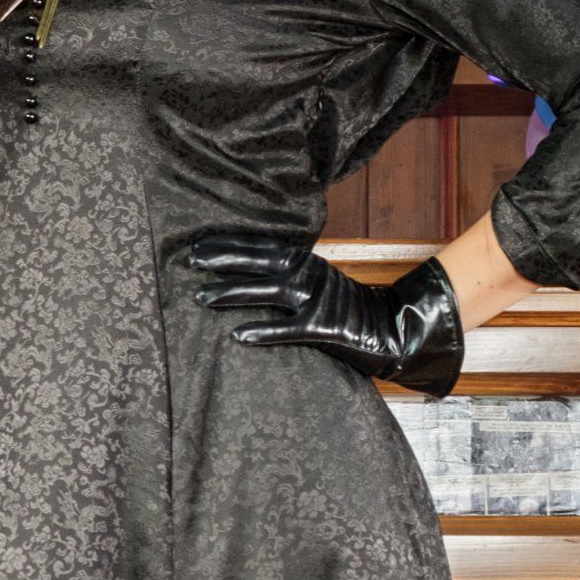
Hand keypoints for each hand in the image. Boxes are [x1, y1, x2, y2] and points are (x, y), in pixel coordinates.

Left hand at [186, 229, 463, 396]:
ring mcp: (316, 299)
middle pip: (259, 261)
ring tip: (201, 298)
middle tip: (190, 261)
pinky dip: (262, 331)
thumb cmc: (343, 306)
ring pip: (268, 291)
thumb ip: (285, 272)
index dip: (228, 244)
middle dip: (223, 260)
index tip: (196, 244)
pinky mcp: (324, 327)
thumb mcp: (314, 279)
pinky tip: (237, 335)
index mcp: (305, 260)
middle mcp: (308, 273)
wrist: (390, 327)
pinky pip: (288, 329)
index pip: (260, 246)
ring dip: (232, 293)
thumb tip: (245, 269)